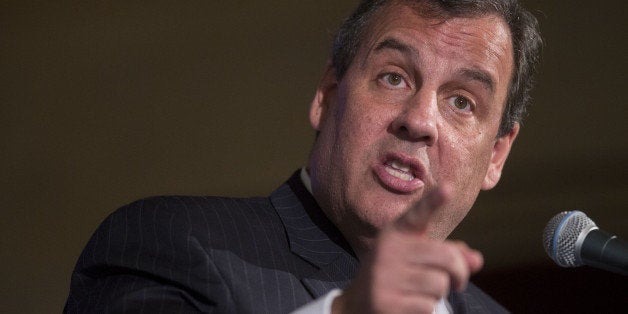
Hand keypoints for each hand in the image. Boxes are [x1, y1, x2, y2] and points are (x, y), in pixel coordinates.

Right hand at [332, 186, 483, 313]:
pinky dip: (424, 309)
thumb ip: (447, 254)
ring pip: (439, 284)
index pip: (417, 215)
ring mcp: (384, 277)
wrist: (358, 305)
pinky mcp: (386, 302)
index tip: (448, 188)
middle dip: (460, 273)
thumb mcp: (418, 258)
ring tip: (418, 292)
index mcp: (395, 233)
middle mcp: (387, 251)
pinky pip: (427, 306)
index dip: (433, 202)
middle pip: (447, 257)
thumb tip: (476, 259)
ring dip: (438, 294)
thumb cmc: (397, 276)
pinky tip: (407, 305)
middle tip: (457, 282)